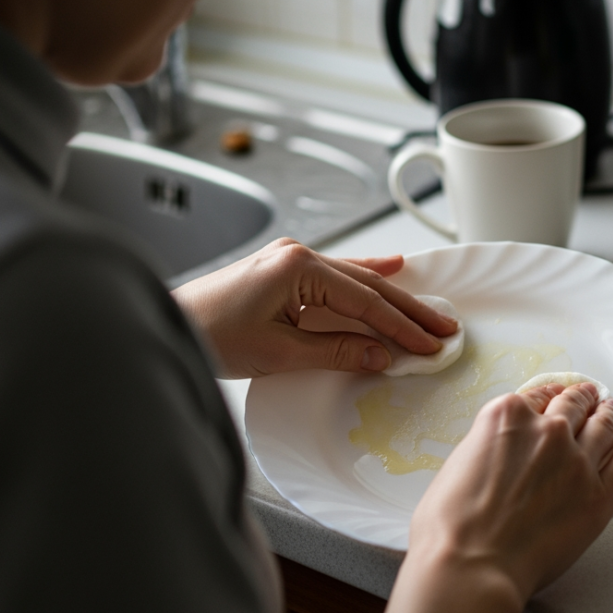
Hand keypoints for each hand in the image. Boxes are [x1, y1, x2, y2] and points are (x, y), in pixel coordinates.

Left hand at [171, 238, 457, 378]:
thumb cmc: (210, 335)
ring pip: (355, 279)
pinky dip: (364, 276)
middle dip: (408, 310)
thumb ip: (335, 351)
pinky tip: (390, 267)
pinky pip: (335, 274)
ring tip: (429, 309)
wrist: (167, 324)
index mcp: (298, 268)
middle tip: (445, 329)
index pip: (366, 301)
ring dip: (392, 296)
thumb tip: (380, 356)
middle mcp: (297, 256)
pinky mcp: (282, 271)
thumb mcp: (279, 352)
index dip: (402, 326)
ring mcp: (289, 260)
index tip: (431, 344)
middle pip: (367, 285)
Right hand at [367, 383, 612, 612]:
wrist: (472, 566)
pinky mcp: (600, 494)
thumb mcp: (457, 465)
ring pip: (605, 426)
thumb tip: (500, 457)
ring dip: (611, 417)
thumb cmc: (451, 528)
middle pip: (575, 405)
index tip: (558, 396)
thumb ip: (488, 448)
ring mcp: (577, 460)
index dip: (552, 394)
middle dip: (584, 400)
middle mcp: (546, 430)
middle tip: (590, 398)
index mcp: (506, 416)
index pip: (539, 395)